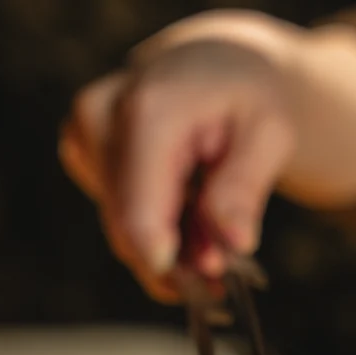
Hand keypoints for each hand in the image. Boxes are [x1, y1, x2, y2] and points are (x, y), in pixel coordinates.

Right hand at [59, 11, 355, 301]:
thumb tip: (234, 244)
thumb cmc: (248, 99)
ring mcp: (85, 136)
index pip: (139, 206)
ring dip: (174, 254)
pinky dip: (162, 235)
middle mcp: (100, 118)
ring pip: (123, 229)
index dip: (164, 259)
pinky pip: (122, 217)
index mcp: (148, 110)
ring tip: (220, 255)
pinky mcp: (85, 156)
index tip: (203, 289)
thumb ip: (245, 188)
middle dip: (180, 263)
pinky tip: (193, 226)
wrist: (217, 65)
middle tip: (226, 283)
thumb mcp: (270, 135)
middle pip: (128, 226)